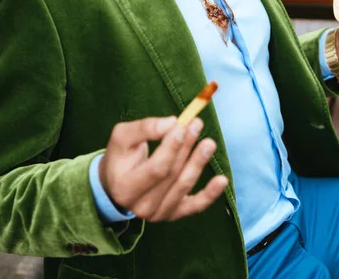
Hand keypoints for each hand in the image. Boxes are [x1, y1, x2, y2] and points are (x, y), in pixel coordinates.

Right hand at [98, 116, 227, 221]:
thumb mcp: (122, 137)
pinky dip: (210, 194)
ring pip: (184, 185)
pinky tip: (222, 180)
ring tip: (208, 143)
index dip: (172, 147)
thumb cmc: (120, 157)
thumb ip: (144, 128)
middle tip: (197, 125)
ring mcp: (158, 213)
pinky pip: (195, 206)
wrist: (116, 184)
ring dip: (199, 162)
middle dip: (186, 148)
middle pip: (172, 175)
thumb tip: (171, 123)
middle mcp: (141, 206)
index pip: (156, 168)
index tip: (182, 125)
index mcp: (125, 187)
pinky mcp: (173, 214)